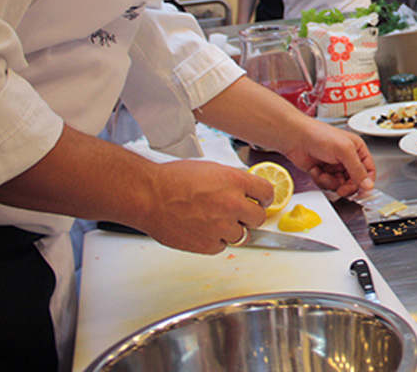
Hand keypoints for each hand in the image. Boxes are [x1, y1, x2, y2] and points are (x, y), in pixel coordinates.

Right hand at [138, 160, 271, 253]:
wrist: (149, 196)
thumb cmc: (173, 179)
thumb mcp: (212, 169)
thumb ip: (233, 181)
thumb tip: (246, 190)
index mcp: (236, 181)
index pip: (268, 192)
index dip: (264, 197)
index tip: (261, 201)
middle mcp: (232, 204)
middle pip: (259, 218)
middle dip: (250, 216)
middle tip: (238, 213)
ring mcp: (221, 226)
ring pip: (242, 236)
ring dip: (232, 230)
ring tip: (214, 221)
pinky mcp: (207, 244)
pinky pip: (222, 246)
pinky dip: (215, 241)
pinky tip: (202, 229)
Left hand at [280, 121, 376, 198]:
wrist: (296, 138)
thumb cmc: (320, 136)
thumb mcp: (344, 151)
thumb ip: (358, 170)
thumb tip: (369, 185)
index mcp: (357, 150)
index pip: (369, 170)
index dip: (366, 182)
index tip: (362, 192)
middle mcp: (347, 159)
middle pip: (354, 182)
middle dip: (346, 187)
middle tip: (341, 189)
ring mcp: (335, 167)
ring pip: (340, 185)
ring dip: (330, 182)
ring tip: (324, 173)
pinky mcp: (323, 173)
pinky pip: (327, 185)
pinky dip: (320, 180)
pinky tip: (316, 170)